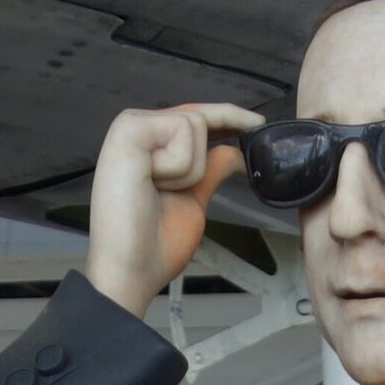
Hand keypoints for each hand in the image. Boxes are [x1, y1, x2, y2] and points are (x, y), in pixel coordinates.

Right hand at [83, 103, 263, 316]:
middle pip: (198, 116)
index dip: (227, 116)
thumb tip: (236, 152)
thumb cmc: (155, 244)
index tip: (257, 122)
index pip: (194, 116)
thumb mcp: (193, 199)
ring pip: (194, 122)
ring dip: (189, 170)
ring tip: (157, 192)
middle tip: (171, 192)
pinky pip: (181, 130)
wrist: (133, 269)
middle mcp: (135, 129)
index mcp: (147, 144)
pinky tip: (151, 185)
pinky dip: (179, 166)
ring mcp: (129, 127)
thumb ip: (212, 170)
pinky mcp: (127, 132)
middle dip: (200, 161)